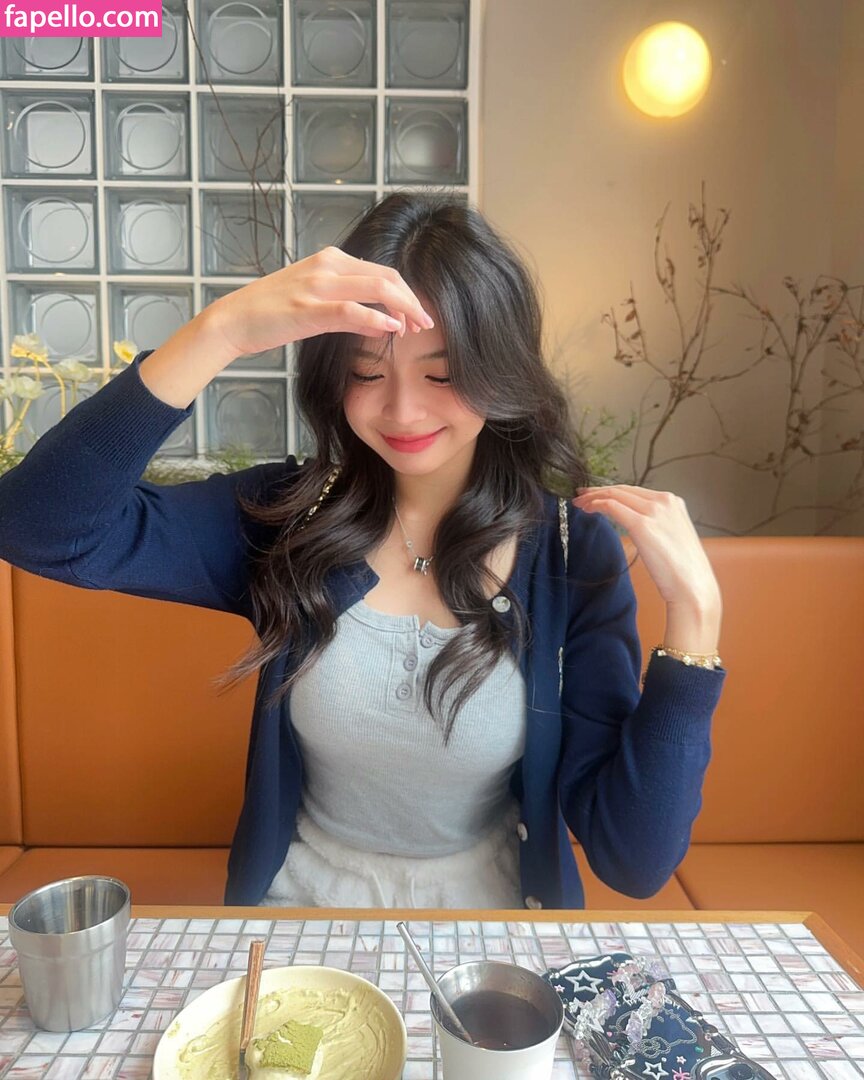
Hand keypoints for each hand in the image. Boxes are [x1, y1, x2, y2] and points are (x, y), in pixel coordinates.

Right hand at [204, 246, 434, 357]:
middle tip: (426, 324)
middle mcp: (328, 265)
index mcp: (331, 259)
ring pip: (377, 288)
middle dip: (413, 301)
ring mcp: (318, 285)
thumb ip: (346, 308)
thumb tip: (376, 320)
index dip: (407, 294)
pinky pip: (352, 310)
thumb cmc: (272, 313)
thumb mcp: (313, 302)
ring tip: (416, 329)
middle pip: (388, 277)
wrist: (233, 319)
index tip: (417, 317)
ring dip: (404, 309)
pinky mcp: (309, 308)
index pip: (383, 272)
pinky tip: (392, 329)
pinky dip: (377, 319)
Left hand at [572, 485, 721, 647]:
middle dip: (599, 491)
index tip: (596, 496)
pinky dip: (597, 505)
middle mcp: (665, 501)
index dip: (613, 491)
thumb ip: (657, 526)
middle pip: (623, 489)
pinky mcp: (643, 525)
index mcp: (674, 503)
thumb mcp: (671, 538)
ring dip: (594, 498)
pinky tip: (587, 510)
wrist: (693, 588)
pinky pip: (612, 507)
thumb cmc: (682, 571)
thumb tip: (635, 524)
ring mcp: (655, 511)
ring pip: (615, 495)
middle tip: (581, 496)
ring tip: (579, 504)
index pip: (635, 491)